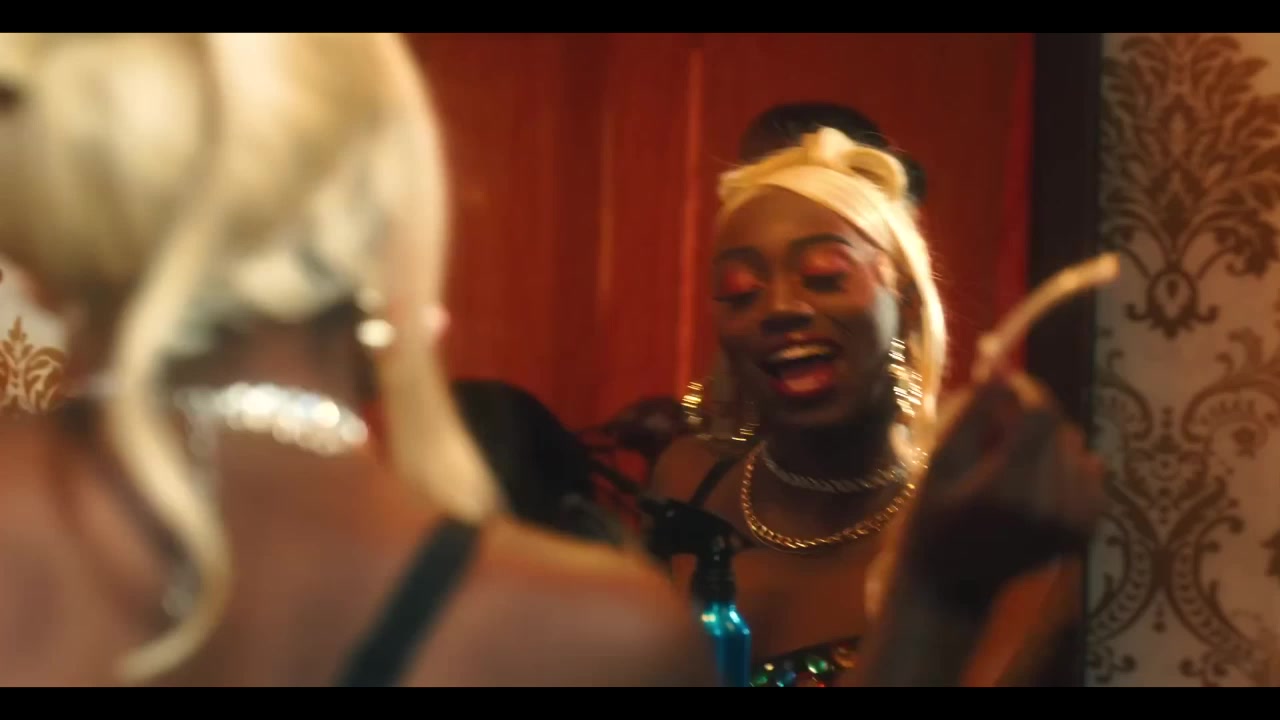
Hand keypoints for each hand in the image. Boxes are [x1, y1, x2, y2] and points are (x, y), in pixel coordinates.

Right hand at [892, 371, 1103, 608]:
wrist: (952, 584)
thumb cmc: (932, 518)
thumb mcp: (938, 462)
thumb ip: (971, 414)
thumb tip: (999, 366)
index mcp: (1009, 489)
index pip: (1042, 414)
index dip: (1027, 388)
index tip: (1003, 383)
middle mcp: (1050, 507)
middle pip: (1061, 430)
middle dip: (1031, 418)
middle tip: (996, 430)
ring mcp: (1073, 523)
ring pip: (1077, 449)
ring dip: (1048, 443)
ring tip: (1012, 460)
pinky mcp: (1085, 531)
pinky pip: (1091, 473)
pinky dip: (1067, 467)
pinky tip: (1036, 480)